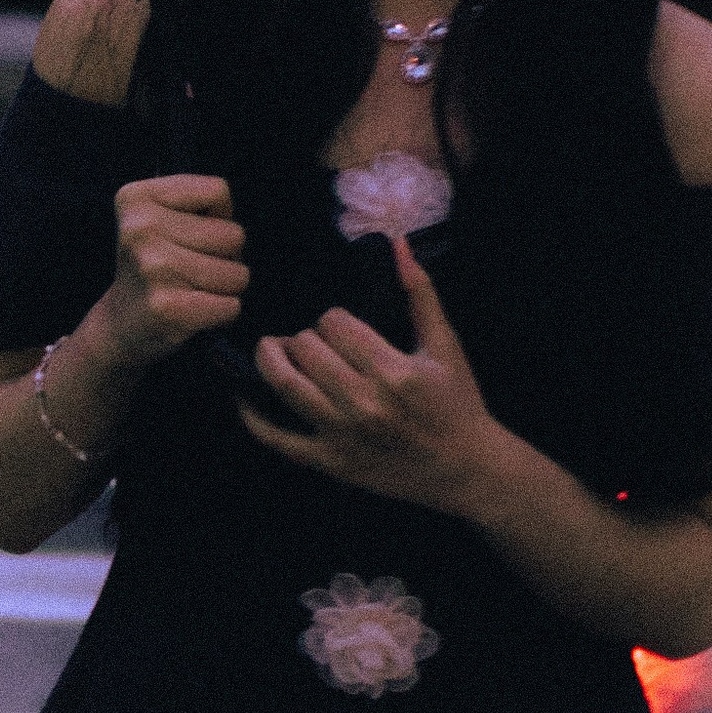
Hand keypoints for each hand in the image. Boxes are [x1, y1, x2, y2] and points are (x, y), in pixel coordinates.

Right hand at [97, 174, 247, 369]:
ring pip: (237, 273)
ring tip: (196, 288)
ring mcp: (153, 267)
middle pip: (233, 234)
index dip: (218, 216)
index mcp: (137, 197)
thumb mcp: (160, 215)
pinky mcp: (167, 307)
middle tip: (195, 268)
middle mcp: (140, 228)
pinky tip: (196, 310)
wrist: (120, 323)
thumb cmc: (154, 262)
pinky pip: (231, 306)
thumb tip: (234, 227)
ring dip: (226, 286)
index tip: (192, 234)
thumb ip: (200, 203)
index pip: (218, 190)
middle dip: (226, 255)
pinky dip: (223, 313)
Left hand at [240, 237, 500, 515]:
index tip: (339, 325)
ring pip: (287, 386)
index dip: (332, 319)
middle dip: (305, 336)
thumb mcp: (445, 345)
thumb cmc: (457, 403)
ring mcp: (344, 436)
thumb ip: (420, 292)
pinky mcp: (331, 462)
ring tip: (272, 349)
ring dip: (271, 361)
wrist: (465, 469)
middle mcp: (366, 404)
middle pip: (307, 350)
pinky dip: (254, 417)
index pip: (336, 325)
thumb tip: (398, 243)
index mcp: (395, 372)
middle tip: (312, 339)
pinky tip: (246, 396)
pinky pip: (279, 439)